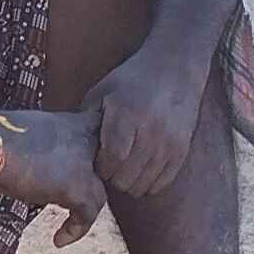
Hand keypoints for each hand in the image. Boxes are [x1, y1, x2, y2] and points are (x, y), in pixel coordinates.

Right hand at [0, 102, 103, 242]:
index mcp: (74, 122)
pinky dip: (76, 230)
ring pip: (101, 191)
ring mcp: (84, 162)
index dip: (101, 157)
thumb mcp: (30, 134)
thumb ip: (48, 147)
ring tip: (72, 221)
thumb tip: (42, 165)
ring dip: (85, 208)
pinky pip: (88, 213)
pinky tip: (59, 239)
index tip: (90, 173)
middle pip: (111, 167)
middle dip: (98, 186)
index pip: (105, 138)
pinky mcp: (77, 185)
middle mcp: (86, 139)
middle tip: (80, 203)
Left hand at [85, 43, 207, 201]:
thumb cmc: (132, 79)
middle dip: (113, 177)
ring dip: (130, 182)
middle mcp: (151, 132)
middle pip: (125, 179)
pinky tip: (141, 168)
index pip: (111, 161)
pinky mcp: (182, 151)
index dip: (101, 168)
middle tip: (110, 165)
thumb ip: (87, 120)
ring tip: (125, 166)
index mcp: (127, 116)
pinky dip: (148, 182)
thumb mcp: (103, 92)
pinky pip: (161, 183)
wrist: (176, 67)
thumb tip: (71, 150)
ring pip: (143, 186)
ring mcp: (169, 143)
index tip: (98, 160)